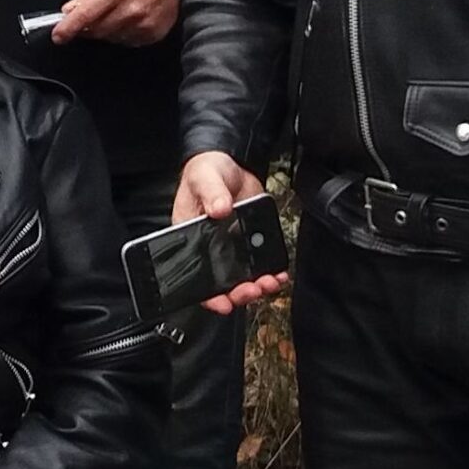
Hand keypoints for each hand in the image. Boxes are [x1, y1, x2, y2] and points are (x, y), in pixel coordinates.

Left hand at [52, 0, 179, 47]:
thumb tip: (70, 10)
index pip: (86, 14)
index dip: (69, 27)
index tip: (58, 36)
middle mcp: (131, 10)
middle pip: (96, 30)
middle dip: (87, 27)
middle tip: (91, 16)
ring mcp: (144, 24)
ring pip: (111, 38)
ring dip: (106, 30)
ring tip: (117, 12)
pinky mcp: (153, 34)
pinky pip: (128, 41)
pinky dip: (123, 34)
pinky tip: (130, 19)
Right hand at [171, 152, 289, 314]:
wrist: (231, 166)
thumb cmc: (207, 173)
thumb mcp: (204, 179)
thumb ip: (211, 193)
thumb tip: (219, 210)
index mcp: (190, 239)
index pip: (195, 276)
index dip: (208, 295)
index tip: (222, 302)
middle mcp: (210, 249)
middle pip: (222, 283)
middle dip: (238, 293)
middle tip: (251, 290)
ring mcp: (231, 248)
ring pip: (242, 278)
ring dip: (256, 286)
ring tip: (268, 283)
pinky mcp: (250, 244)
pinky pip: (259, 265)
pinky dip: (270, 273)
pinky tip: (278, 274)